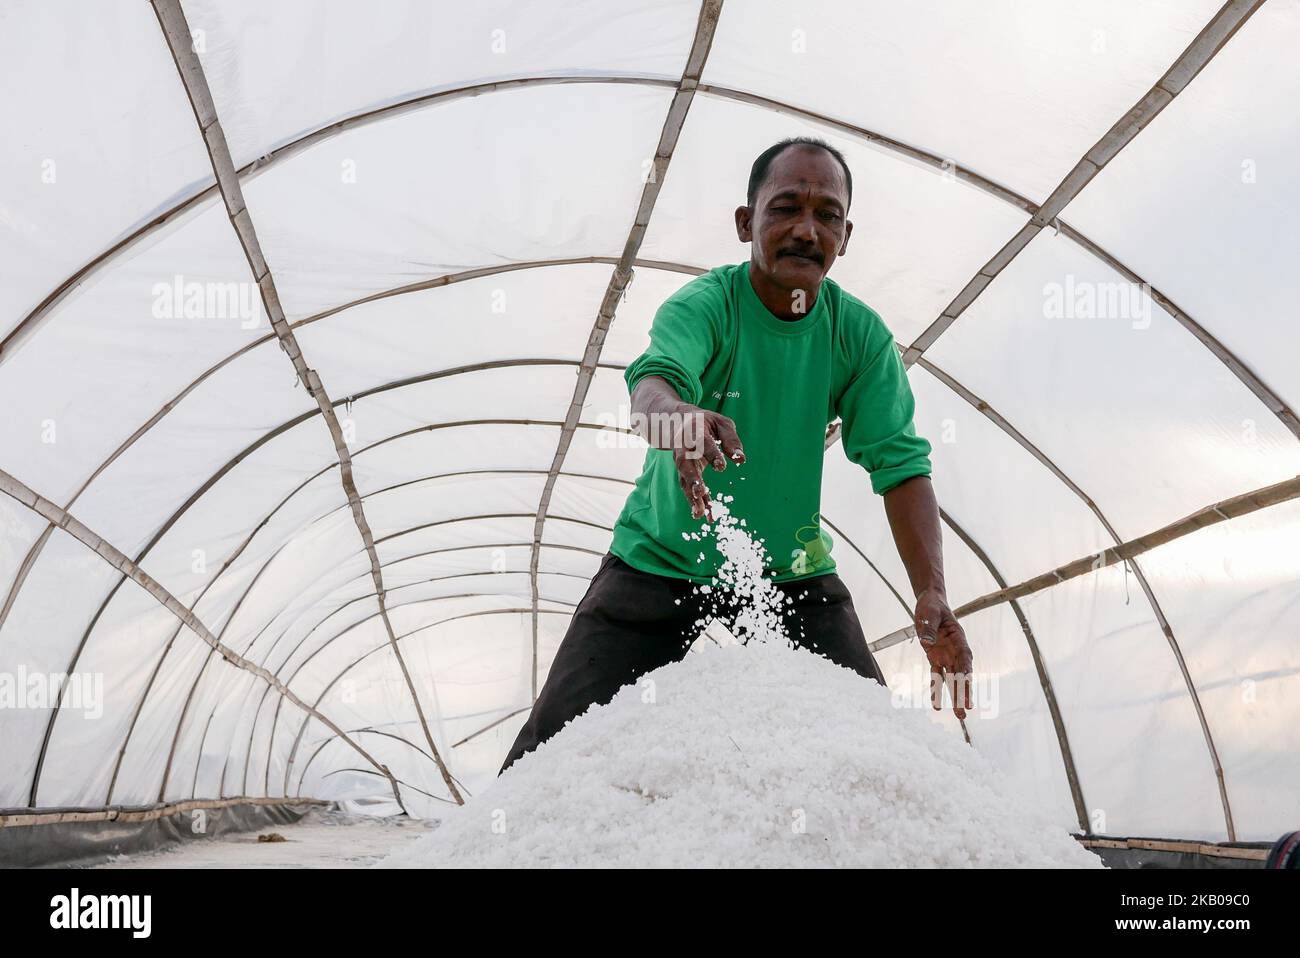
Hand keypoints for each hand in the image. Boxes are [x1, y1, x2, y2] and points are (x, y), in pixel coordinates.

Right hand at [669, 404, 744, 519]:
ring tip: (699, 514)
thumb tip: (740, 459)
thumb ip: (731, 439)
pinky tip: (705, 516)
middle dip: (692, 478)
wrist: (677, 422)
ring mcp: (681, 463)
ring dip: (690, 497)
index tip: (722, 467)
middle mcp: (684, 449)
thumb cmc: (705, 422)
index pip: (703, 443)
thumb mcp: (721, 423)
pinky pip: (689, 489)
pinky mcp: (684, 474)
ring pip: (683, 481)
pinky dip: (696, 503)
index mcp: (694, 432)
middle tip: (700, 492)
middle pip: (685, 465)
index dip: (711, 454)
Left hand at [914, 587, 972, 719]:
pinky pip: (936, 676)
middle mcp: (955, 651)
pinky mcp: (935, 658)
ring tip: (960, 714)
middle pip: (961, 674)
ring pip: (952, 679)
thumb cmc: (933, 607)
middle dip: (964, 692)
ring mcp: (946, 656)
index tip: (967, 684)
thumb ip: (929, 628)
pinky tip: (937, 705)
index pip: (965, 659)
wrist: (930, 603)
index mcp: (959, 639)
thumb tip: (926, 644)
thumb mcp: (929, 613)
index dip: (966, 672)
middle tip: (966, 709)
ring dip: (955, 696)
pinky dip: (936, 689)